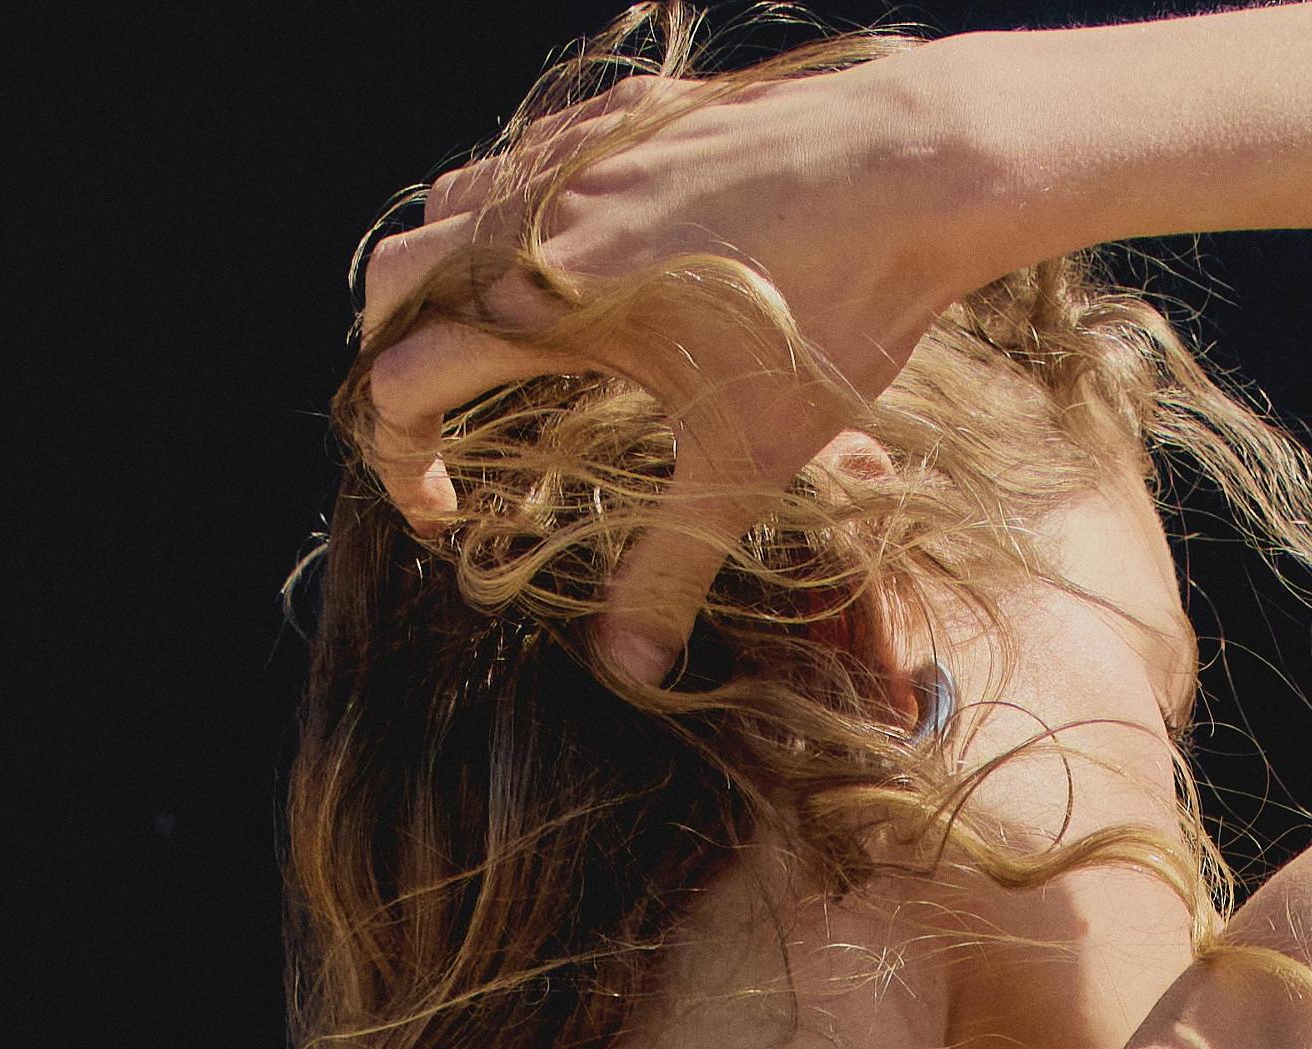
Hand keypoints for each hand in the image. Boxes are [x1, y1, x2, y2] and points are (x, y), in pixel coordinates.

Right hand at [356, 43, 990, 681]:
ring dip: (447, 282)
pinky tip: (576, 259)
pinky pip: (529, 158)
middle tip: (438, 426)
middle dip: (396, 359)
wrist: (915, 169)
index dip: (400, 458)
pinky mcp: (632, 116)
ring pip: (451, 206)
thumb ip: (670, 569)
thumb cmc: (829, 317)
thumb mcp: (746, 463)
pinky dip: (513, 215)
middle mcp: (539, 220)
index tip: (439, 512)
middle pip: (396, 282)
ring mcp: (583, 154)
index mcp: (542, 309)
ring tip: (494, 347)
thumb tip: (630, 669)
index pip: (402, 379)